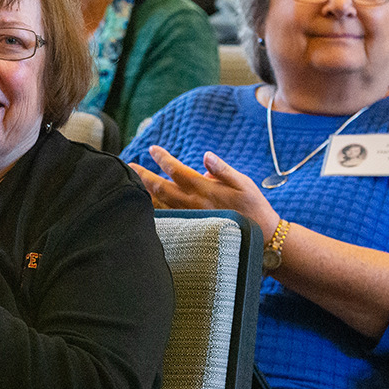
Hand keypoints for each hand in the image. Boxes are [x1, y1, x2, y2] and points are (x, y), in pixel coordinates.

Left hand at [129, 145, 280, 239]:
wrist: (260, 239)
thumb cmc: (254, 208)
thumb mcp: (244, 183)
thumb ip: (223, 169)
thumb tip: (206, 156)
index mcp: (204, 188)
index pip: (177, 170)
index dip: (163, 158)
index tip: (152, 149)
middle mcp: (192, 204)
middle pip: (160, 187)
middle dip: (142, 175)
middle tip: (128, 166)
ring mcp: (188, 218)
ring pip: (158, 205)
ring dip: (143, 193)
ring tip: (130, 184)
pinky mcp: (189, 229)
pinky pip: (165, 219)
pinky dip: (152, 212)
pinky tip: (142, 210)